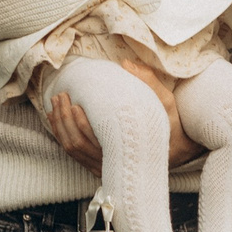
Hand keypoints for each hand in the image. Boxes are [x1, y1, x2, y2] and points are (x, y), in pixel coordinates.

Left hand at [43, 63, 195, 172]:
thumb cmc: (170, 126)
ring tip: (56, 103)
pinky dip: (62, 135)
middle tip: (61, 96)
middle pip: (77, 145)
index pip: (92, 142)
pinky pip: (75, 154)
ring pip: (73, 150)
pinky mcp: (99, 166)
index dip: (78, 123)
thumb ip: (149, 82)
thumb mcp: (166, 103)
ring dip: (59, 127)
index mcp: (127, 151)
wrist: (176, 150)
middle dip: (64, 120)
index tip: (74, 102)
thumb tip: (126, 64)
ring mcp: (105, 167)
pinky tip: (56, 119)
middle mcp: (113, 164)